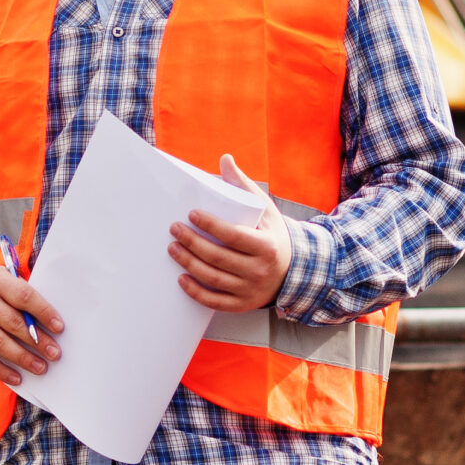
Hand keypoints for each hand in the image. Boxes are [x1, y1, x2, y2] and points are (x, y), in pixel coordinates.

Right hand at [0, 264, 63, 386]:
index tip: (59, 328)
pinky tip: (18, 378)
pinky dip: (2, 370)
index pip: (24, 297)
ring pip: (0, 343)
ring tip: (41, 367)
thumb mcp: (4, 281)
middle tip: (55, 354)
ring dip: (23, 358)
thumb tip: (48, 325)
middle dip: (38, 341)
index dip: (44, 313)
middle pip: (14, 323)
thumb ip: (22, 297)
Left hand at [170, 154, 293, 313]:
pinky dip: (196, 292)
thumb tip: (225, 159)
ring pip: (214, 278)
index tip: (191, 214)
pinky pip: (215, 301)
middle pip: (219, 257)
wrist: (292, 271)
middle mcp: (259, 270)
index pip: (233, 235)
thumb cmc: (272, 235)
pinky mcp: (242, 304)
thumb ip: (243, 185)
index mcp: (266, 246)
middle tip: (175, 229)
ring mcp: (250, 290)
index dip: (210, 226)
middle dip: (192, 243)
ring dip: (189, 264)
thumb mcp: (265, 210)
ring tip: (173, 248)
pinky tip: (181, 278)